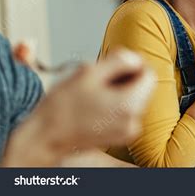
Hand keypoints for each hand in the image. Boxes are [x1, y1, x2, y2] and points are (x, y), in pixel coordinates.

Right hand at [3, 49, 154, 165]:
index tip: (115, 63)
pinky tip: (96, 103)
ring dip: (119, 90)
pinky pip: (126, 112)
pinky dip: (116, 103)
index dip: (134, 63)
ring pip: (134, 99)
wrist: (45, 137)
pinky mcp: (120, 137)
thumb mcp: (90, 72)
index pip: (149, 74)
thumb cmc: (62, 106)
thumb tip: (135, 58)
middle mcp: (134, 121)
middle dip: (125, 77)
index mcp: (130, 104)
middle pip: (143, 87)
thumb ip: (119, 60)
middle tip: (100, 77)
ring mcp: (128, 131)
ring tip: (95, 91)